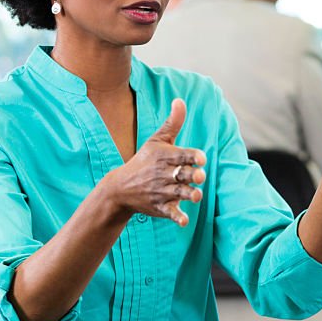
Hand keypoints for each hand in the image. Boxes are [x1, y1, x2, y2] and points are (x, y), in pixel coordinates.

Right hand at [104, 99, 205, 225]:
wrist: (120, 189)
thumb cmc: (144, 161)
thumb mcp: (156, 141)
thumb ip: (172, 123)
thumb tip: (180, 100)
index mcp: (165, 157)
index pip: (182, 155)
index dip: (193, 156)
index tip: (201, 158)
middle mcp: (164, 174)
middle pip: (183, 175)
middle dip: (192, 176)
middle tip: (199, 176)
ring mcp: (161, 192)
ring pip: (179, 194)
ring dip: (189, 195)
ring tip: (195, 195)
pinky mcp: (160, 208)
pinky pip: (170, 213)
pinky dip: (177, 217)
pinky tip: (184, 220)